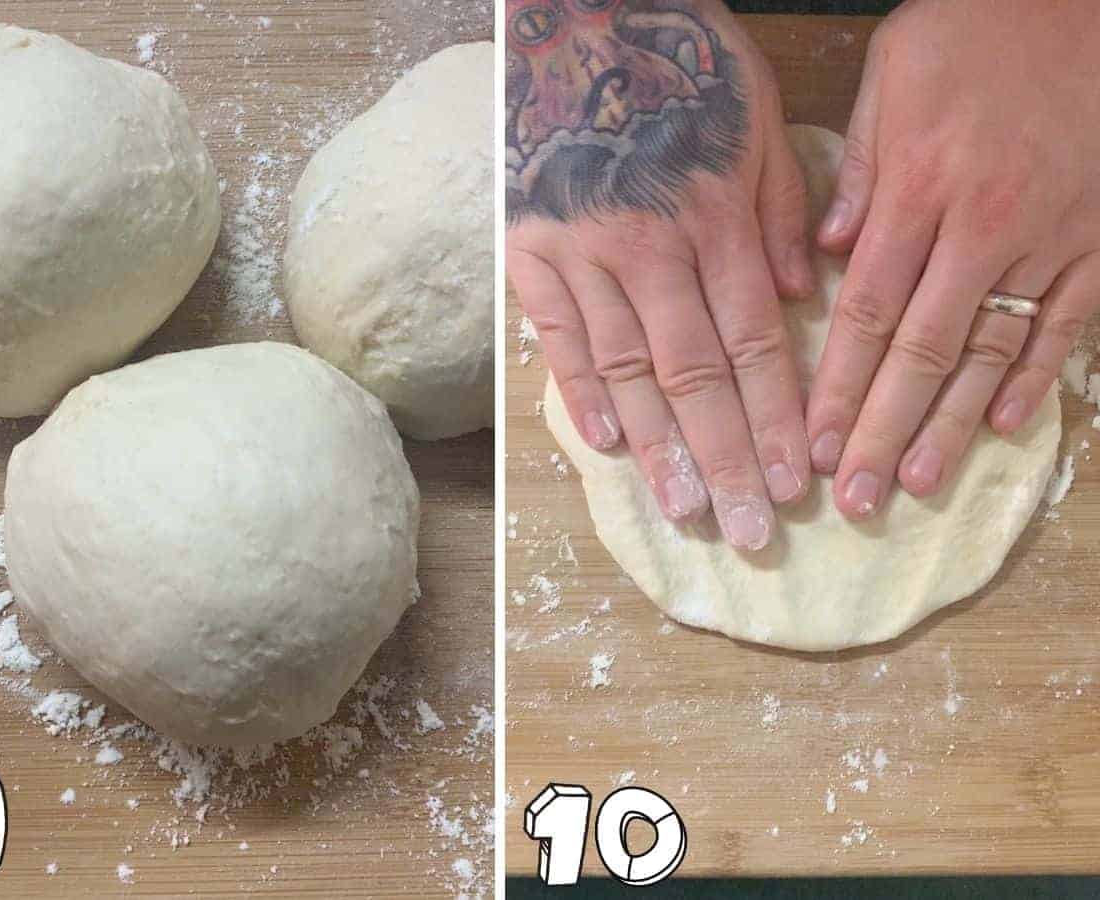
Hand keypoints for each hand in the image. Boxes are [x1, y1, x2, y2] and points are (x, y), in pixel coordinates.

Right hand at [506, 0, 814, 549]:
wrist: (576, 18)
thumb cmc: (677, 64)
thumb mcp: (759, 116)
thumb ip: (784, 205)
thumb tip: (804, 290)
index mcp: (714, 220)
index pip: (754, 344)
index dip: (778, 420)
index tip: (798, 481)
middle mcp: (651, 250)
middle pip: (697, 377)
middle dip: (729, 460)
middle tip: (750, 532)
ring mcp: (582, 256)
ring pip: (629, 371)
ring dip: (661, 449)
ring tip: (686, 510)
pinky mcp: (528, 253)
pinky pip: (555, 336)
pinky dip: (580, 392)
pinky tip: (604, 447)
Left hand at [809, 0, 1099, 518]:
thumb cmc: (980, 27)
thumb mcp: (897, 71)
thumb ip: (860, 166)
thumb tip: (828, 250)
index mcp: (921, 187)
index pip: (868, 312)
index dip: (838, 386)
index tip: (812, 443)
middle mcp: (984, 223)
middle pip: (922, 350)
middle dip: (882, 429)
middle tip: (853, 497)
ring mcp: (1050, 236)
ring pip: (992, 349)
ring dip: (953, 424)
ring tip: (916, 483)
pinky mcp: (1099, 238)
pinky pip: (1066, 322)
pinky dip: (1037, 377)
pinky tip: (1007, 429)